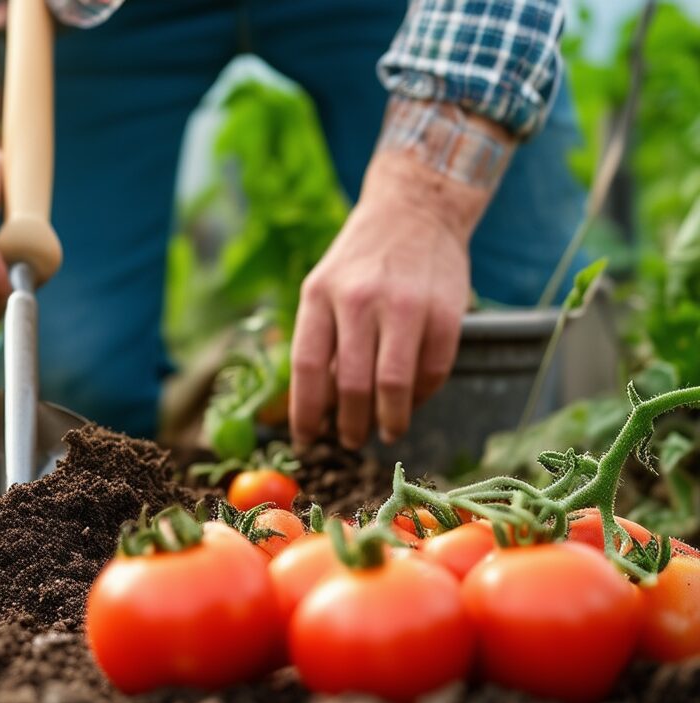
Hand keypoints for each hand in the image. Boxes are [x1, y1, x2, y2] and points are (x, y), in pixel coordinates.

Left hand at [290, 151, 486, 449]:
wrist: (415, 209)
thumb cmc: (361, 261)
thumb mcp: (324, 287)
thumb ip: (322, 340)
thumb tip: (320, 407)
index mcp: (320, 294)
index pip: (308, 368)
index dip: (306, 413)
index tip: (305, 440)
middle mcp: (360, 299)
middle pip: (353, 385)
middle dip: (350, 426)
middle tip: (349, 443)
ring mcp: (406, 305)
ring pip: (394, 386)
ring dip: (389, 421)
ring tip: (386, 432)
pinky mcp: (446, 311)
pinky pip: (433, 371)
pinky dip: (422, 396)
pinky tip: (413, 400)